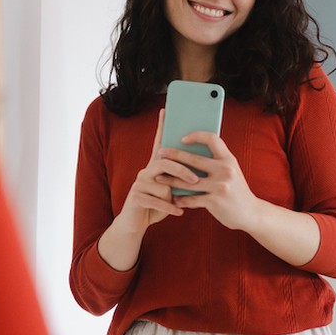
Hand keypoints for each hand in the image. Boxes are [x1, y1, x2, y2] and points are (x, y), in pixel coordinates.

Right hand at [115, 110, 201, 231]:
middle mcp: (145, 171)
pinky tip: (179, 212)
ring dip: (172, 195)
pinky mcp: (135, 197)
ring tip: (181, 201)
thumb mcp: (170, 189)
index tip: (165, 110)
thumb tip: (201, 169)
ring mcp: (138, 183)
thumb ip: (179, 178)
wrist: (135, 223)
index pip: (159, 142)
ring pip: (162, 184)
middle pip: (164, 162)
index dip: (162, 127)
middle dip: (182, 170)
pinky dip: (170, 208)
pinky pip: (156, 200)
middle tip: (195, 179)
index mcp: (155, 166)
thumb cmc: (158, 205)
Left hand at [161, 132, 261, 231]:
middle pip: (194, 159)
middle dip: (174, 155)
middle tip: (160, 154)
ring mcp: (220, 186)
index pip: (212, 139)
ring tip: (159, 178)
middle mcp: (225, 170)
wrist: (251, 213)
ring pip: (188, 181)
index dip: (196, 136)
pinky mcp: (215, 202)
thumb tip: (190, 152)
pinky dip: (181, 199)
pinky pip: (192, 199)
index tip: (182, 139)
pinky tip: (173, 198)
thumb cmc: (236, 190)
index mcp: (229, 159)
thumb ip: (216, 163)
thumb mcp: (231, 172)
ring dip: (171, 179)